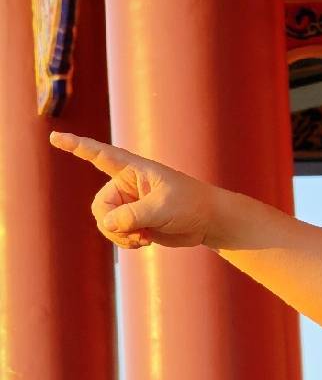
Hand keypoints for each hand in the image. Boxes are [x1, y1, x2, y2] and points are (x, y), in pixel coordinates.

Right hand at [49, 132, 216, 250]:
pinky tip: (144, 242)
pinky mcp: (134, 221)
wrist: (208, 221)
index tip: (55, 137)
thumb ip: (134, 215)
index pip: (100, 155)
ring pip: (106, 222)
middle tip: (136, 231)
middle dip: (113, 223)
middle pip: (101, 205)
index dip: (76, 146)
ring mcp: (130, 204)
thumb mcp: (164, 208)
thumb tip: (107, 224)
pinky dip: (125, 241)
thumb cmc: (191, 204)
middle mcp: (127, 185)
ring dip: (120, 235)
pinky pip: (116, 233)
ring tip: (143, 238)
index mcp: (134, 169)